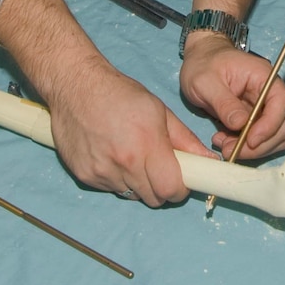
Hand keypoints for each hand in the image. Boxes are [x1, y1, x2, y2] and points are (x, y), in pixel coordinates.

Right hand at [45, 60, 213, 204]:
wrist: (76, 86)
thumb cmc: (119, 94)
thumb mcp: (159, 110)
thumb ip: (185, 139)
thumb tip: (208, 159)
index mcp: (147, 144)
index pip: (171, 189)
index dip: (180, 190)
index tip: (180, 182)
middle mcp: (124, 162)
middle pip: (153, 199)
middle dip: (161, 188)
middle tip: (158, 169)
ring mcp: (102, 171)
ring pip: (132, 195)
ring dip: (137, 183)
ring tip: (131, 156)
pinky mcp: (84, 175)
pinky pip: (110, 188)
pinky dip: (116, 178)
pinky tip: (110, 155)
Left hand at [181, 32, 284, 159]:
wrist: (200, 60)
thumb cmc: (203, 64)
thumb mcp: (206, 81)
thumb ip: (224, 102)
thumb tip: (240, 124)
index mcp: (263, 77)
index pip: (281, 102)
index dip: (270, 125)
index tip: (251, 140)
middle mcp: (269, 94)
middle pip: (281, 125)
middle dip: (259, 144)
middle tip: (231, 150)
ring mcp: (264, 108)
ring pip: (274, 137)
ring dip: (253, 149)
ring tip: (225, 146)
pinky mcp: (255, 120)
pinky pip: (260, 139)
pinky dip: (246, 148)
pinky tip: (225, 141)